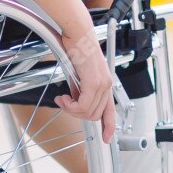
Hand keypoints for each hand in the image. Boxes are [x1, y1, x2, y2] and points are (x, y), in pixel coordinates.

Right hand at [56, 22, 116, 142]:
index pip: (110, 111)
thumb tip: (74, 101)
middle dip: (76, 114)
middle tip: (64, 102)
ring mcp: (102, 85)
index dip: (109, 127)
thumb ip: (81, 89)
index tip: (106, 138)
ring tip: (62, 98)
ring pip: (87, 113)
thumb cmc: (77, 48)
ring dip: (70, 109)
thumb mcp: (80, 74)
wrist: (77, 34)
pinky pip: (82, 106)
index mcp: (105, 84)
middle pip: (94, 115)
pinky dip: (70, 106)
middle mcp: (107, 85)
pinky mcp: (93, 83)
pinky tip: (63, 97)